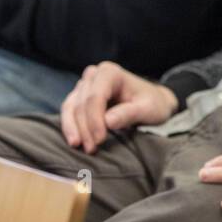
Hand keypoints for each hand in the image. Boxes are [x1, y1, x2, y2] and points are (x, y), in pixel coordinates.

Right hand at [60, 60, 178, 152]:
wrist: (152, 102)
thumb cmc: (152, 103)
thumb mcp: (148, 109)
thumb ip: (129, 113)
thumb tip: (108, 121)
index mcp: (111, 73)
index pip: (95, 97)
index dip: (94, 120)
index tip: (100, 140)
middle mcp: (95, 74)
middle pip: (82, 103)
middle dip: (86, 128)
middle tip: (92, 149)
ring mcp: (86, 84)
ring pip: (72, 107)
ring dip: (75, 129)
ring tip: (82, 147)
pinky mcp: (80, 96)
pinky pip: (69, 110)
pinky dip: (70, 126)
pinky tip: (75, 141)